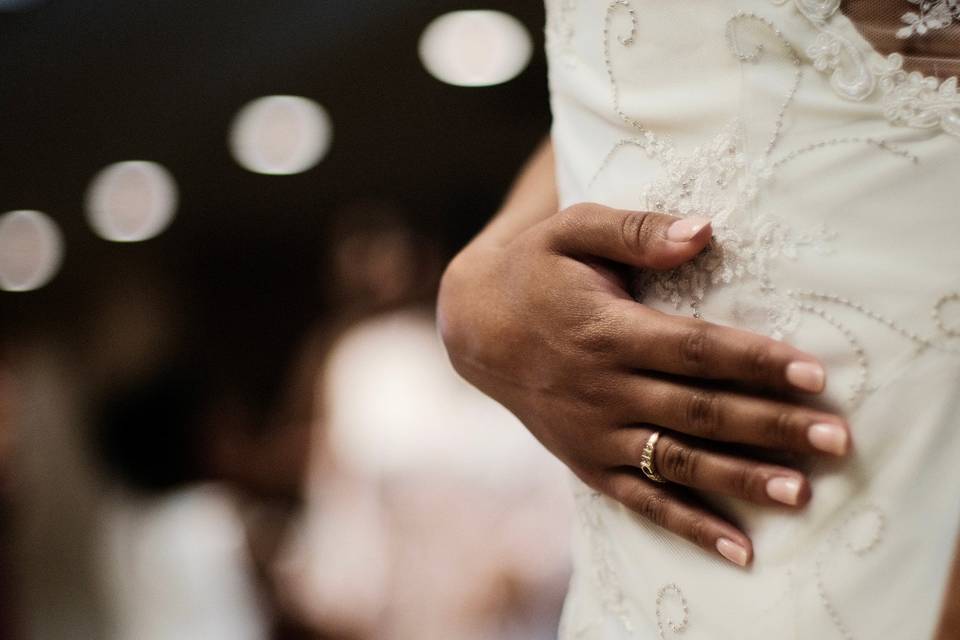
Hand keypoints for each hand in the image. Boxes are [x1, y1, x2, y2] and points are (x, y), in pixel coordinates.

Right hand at [437, 203, 849, 565]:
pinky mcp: (586, 461)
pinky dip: (689, 526)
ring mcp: (595, 432)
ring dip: (740, 479)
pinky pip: (641, 500)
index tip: (814, 375)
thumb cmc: (535, 269)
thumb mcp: (572, 229)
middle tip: (836, 440)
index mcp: (608, 330)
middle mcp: (604, 388)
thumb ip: (636, 229)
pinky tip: (738, 548)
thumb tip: (705, 231)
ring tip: (800, 493)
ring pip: (677, 461)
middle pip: (699, 410)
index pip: (696, 349)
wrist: (476, 325)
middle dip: (770, 425)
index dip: (756, 362)